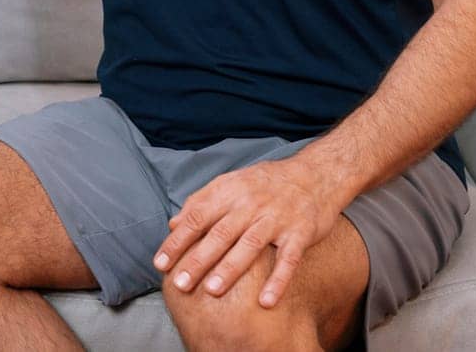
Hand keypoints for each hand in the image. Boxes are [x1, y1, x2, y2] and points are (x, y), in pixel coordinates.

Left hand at [152, 155, 348, 307]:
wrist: (315, 174)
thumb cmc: (265, 183)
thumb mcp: (230, 183)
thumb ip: (201, 202)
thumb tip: (173, 224)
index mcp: (229, 192)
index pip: (197, 217)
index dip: (177, 241)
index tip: (160, 264)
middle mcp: (250, 204)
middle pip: (220, 234)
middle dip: (198, 260)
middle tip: (180, 284)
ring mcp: (276, 218)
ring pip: (250, 245)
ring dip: (230, 269)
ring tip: (212, 291)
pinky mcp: (300, 233)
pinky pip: (289, 259)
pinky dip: (278, 281)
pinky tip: (266, 302)